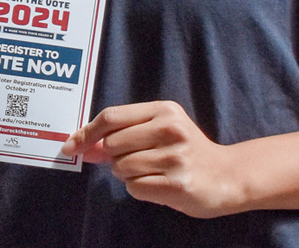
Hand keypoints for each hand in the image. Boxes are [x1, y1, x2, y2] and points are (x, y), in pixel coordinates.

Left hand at [61, 101, 236, 218]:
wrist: (227, 176)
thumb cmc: (186, 150)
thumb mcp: (159, 129)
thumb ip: (123, 131)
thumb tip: (82, 143)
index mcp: (163, 110)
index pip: (112, 117)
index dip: (87, 132)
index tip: (71, 146)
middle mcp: (170, 129)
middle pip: (112, 144)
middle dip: (114, 157)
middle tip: (137, 159)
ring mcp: (174, 157)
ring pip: (121, 168)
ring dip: (128, 174)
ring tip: (153, 171)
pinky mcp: (177, 185)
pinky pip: (134, 188)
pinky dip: (139, 189)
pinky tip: (158, 184)